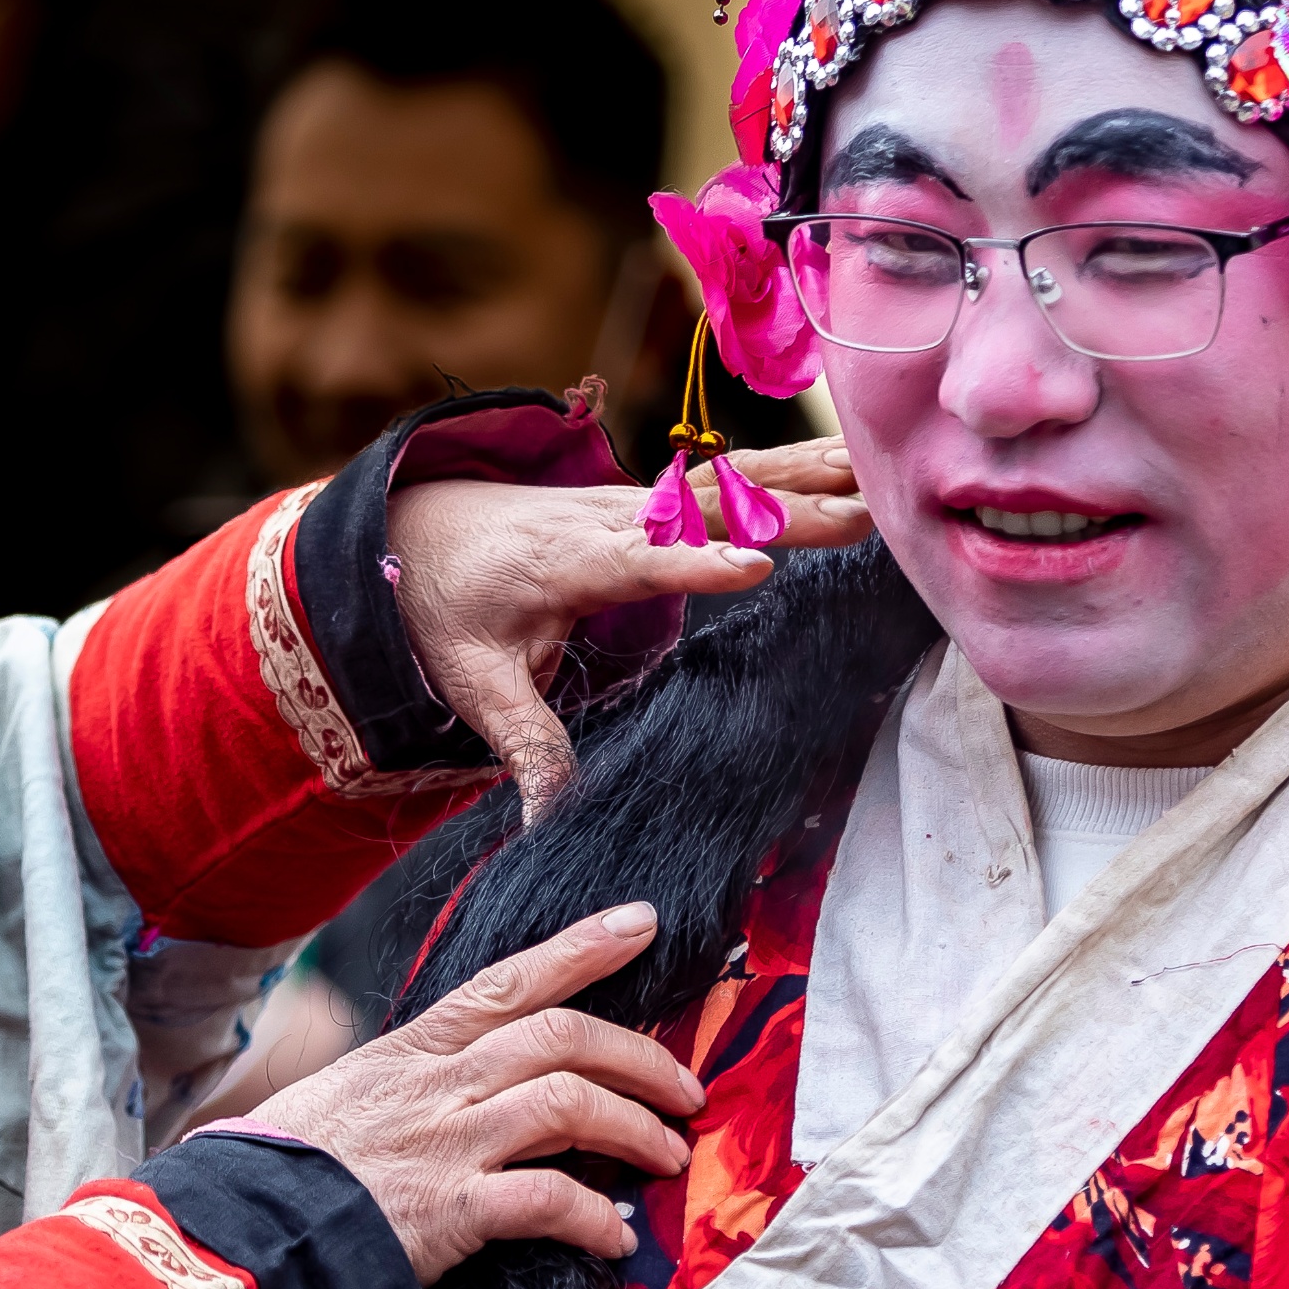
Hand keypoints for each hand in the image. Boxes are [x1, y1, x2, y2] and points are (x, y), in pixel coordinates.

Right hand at [234, 905, 700, 1282]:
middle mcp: (437, 1084)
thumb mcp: (342, 1102)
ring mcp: (445, 1142)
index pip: (511, 980)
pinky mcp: (448, 1211)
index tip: (642, 922)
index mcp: (412, 1051)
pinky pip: (548, 1201)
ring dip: (634, 1128)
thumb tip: (459, 1094)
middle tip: (685, 1088)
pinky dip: (593, 1217)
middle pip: (564, 1036)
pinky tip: (613, 1236)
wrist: (234, 1232)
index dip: (583, 948)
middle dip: (640, 1055)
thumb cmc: (280, 1174)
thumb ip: (408, 1090)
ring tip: (666, 1157)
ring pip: (570, 1105)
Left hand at [391, 438, 866, 822]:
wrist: (410, 524)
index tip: (758, 565)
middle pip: (706, 510)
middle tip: (864, 513)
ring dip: (804, 474)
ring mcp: (633, 501)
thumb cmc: (441, 604)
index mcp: (565, 561)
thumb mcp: (471, 681)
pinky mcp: (650, 499)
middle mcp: (606, 519)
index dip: (698, 563)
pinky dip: (790, 469)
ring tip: (878, 470)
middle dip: (786, 510)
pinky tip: (847, 462)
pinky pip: (729, 481)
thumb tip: (550, 826)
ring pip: (728, 483)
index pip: (640, 561)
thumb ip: (524, 745)